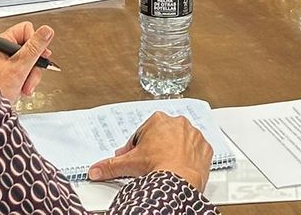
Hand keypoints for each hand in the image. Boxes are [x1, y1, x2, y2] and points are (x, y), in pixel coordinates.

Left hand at [0, 22, 54, 101]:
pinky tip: (19, 90)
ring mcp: (3, 63)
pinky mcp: (6, 75)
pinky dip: (24, 83)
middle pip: (29, 48)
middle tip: (30, 75)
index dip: (36, 42)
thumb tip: (47, 30)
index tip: (41, 55)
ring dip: (29, 77)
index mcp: (1, 43)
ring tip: (23, 87)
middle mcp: (1, 50)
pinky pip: (22, 73)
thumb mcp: (19, 67)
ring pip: (28, 63)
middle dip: (33, 66)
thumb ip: (35, 48)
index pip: (26, 30)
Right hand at [87, 112, 212, 193]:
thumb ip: (109, 165)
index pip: (143, 133)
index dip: (137, 148)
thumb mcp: (128, 164)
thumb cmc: (157, 167)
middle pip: (163, 135)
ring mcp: (193, 134)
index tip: (137, 158)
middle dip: (156, 147)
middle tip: (151, 163)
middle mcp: (178, 123)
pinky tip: (183, 166)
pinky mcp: (205, 147)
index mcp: (158, 120)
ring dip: (175, 150)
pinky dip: (191, 157)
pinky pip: (197, 150)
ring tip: (166, 165)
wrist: (179, 181)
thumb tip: (95, 170)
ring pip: (181, 141)